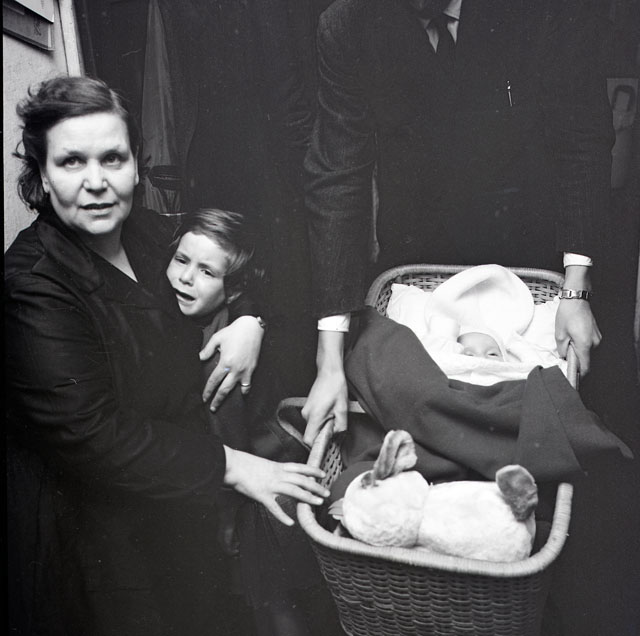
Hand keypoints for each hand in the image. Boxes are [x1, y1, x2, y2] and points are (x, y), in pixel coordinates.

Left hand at [200, 315, 263, 410]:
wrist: (252, 327)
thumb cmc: (234, 331)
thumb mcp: (217, 338)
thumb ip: (207, 350)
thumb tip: (199, 358)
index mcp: (225, 362)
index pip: (214, 381)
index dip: (208, 390)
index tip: (204, 398)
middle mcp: (235, 369)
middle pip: (224, 389)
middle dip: (217, 400)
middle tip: (212, 408)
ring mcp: (245, 370)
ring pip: (237, 389)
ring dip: (231, 397)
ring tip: (226, 403)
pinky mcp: (252, 369)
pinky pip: (248, 384)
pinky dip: (244, 390)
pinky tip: (242, 393)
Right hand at [223, 447, 328, 525]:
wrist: (232, 464)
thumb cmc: (245, 463)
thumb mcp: (263, 464)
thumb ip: (273, 470)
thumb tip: (279, 474)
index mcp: (278, 466)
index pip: (300, 467)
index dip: (313, 470)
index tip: (323, 474)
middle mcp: (278, 475)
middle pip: (302, 479)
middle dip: (316, 486)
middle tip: (327, 492)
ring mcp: (271, 485)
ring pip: (294, 491)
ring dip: (308, 497)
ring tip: (318, 502)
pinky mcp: (262, 495)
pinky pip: (274, 507)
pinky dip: (283, 516)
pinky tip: (290, 523)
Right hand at [302, 331, 348, 446]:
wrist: (329, 372)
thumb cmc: (335, 387)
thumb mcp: (342, 408)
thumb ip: (340, 426)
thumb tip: (336, 434)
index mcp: (314, 416)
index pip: (309, 440)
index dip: (318, 445)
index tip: (327, 443)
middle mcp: (306, 415)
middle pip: (313, 434)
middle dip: (325, 433)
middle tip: (336, 422)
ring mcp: (305, 411)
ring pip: (314, 427)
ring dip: (324, 425)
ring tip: (334, 413)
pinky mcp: (308, 408)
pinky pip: (314, 420)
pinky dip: (322, 420)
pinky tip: (330, 410)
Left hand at [556, 264, 600, 374]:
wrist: (577, 299)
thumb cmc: (567, 314)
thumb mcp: (560, 334)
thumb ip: (562, 349)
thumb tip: (565, 357)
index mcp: (585, 344)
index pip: (586, 367)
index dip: (579, 373)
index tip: (571, 374)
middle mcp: (595, 343)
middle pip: (586, 360)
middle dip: (576, 360)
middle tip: (564, 353)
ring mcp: (598, 338)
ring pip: (588, 352)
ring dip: (578, 351)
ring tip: (568, 341)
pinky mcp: (597, 334)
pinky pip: (589, 345)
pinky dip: (581, 345)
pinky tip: (573, 337)